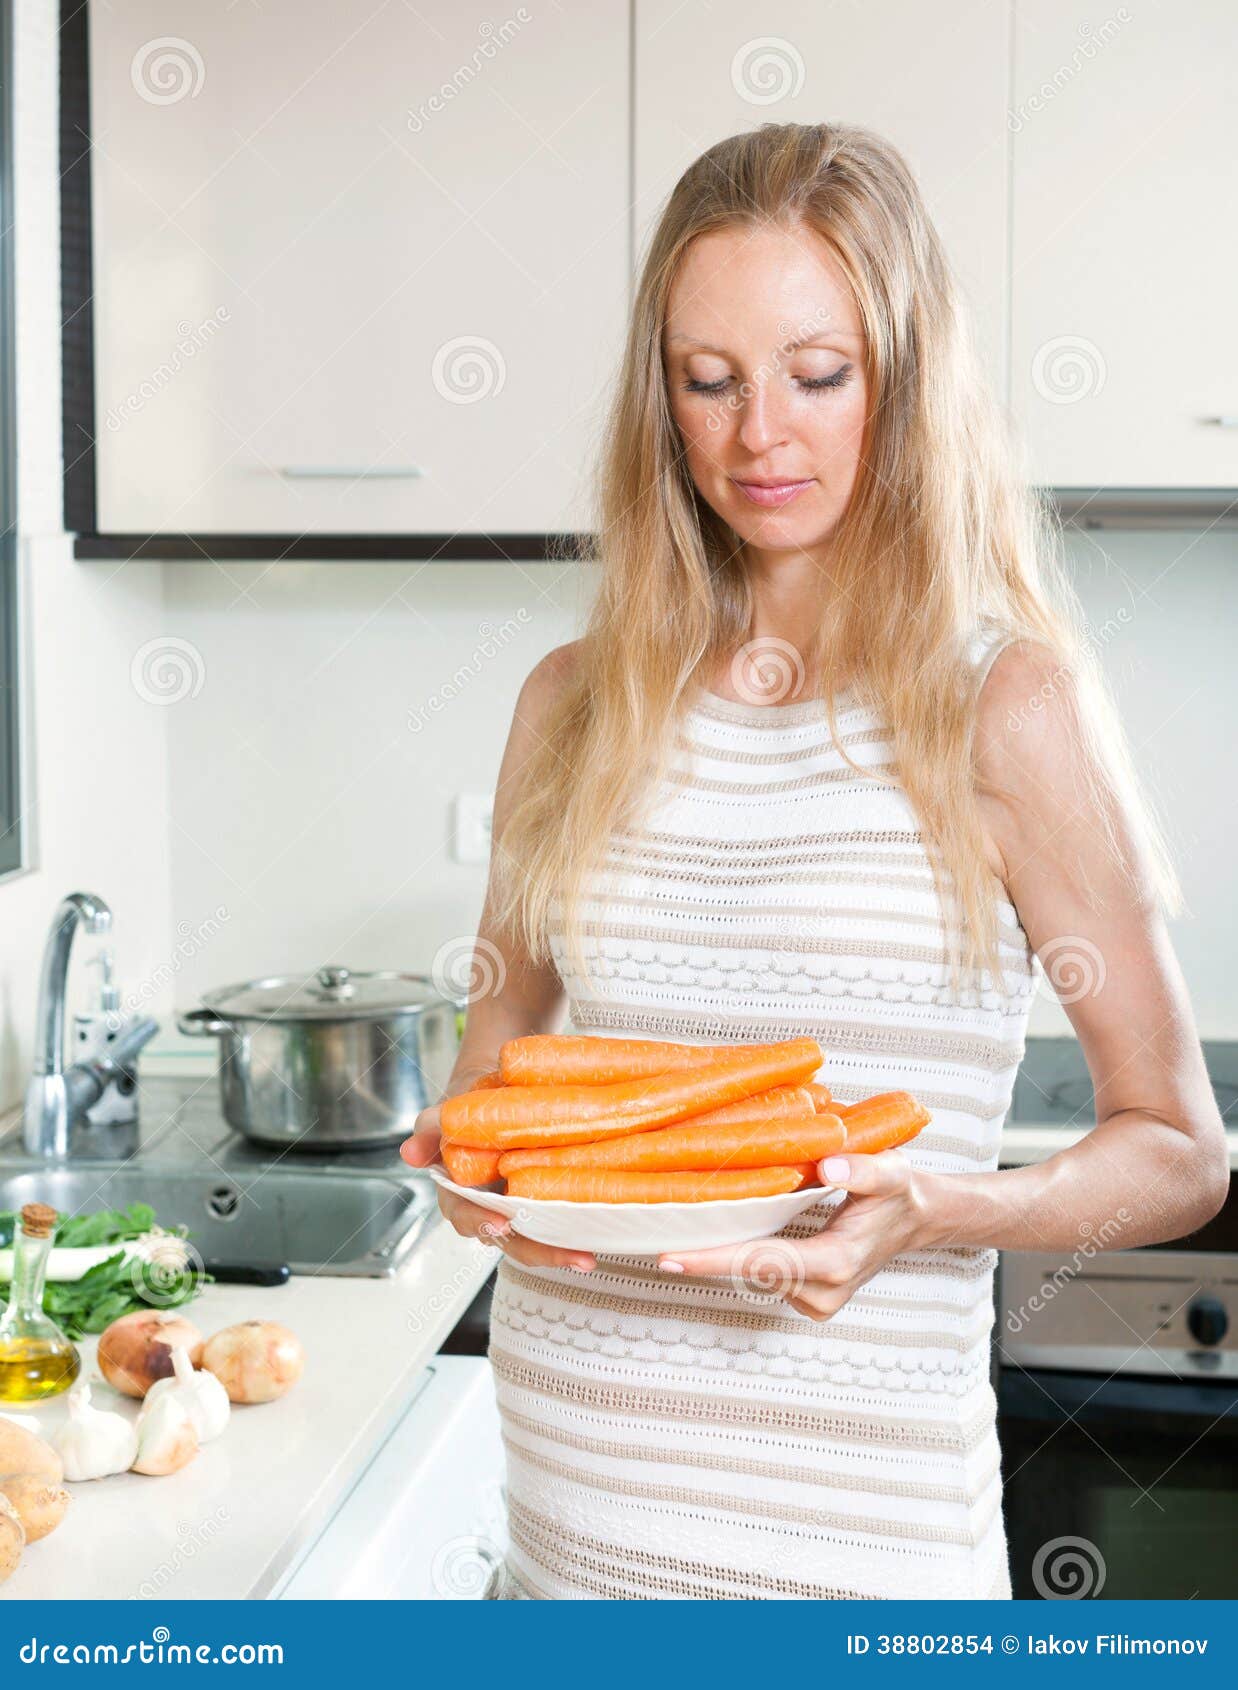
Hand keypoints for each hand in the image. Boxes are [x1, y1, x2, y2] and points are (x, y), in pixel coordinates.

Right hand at [399, 1102, 596, 1273]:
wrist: (492, 1094)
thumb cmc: (466, 1109)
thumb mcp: (444, 1114)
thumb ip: (428, 1130)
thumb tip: (408, 1153)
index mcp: (458, 1195)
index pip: (466, 1216)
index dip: (481, 1222)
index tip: (502, 1224)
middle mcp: (486, 1212)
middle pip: (510, 1241)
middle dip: (539, 1252)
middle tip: (572, 1255)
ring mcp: (516, 1213)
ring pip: (536, 1240)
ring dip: (562, 1251)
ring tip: (589, 1256)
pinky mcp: (541, 1207)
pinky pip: (555, 1224)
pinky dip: (574, 1231)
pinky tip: (599, 1235)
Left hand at [656, 1151, 931, 1319]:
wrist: (915, 1220)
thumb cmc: (899, 1192)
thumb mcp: (890, 1171)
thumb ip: (862, 1167)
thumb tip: (826, 1163)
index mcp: (836, 1263)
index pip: (764, 1263)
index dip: (715, 1260)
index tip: (671, 1258)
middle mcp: (823, 1292)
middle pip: (748, 1273)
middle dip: (703, 1257)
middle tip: (651, 1238)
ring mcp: (816, 1302)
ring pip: (754, 1277)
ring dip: (720, 1257)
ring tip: (676, 1232)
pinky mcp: (809, 1300)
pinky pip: (764, 1277)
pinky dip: (741, 1257)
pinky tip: (718, 1236)